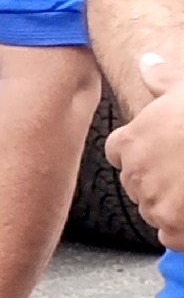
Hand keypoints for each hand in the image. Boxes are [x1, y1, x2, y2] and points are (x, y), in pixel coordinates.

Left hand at [106, 53, 183, 247]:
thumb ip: (164, 78)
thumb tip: (147, 61)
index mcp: (131, 141)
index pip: (120, 151)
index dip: (139, 152)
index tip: (159, 151)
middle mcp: (135, 174)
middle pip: (136, 183)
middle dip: (157, 180)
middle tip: (183, 173)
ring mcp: (154, 203)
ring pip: (152, 209)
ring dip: (169, 205)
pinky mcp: (174, 227)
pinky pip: (169, 236)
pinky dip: (180, 231)